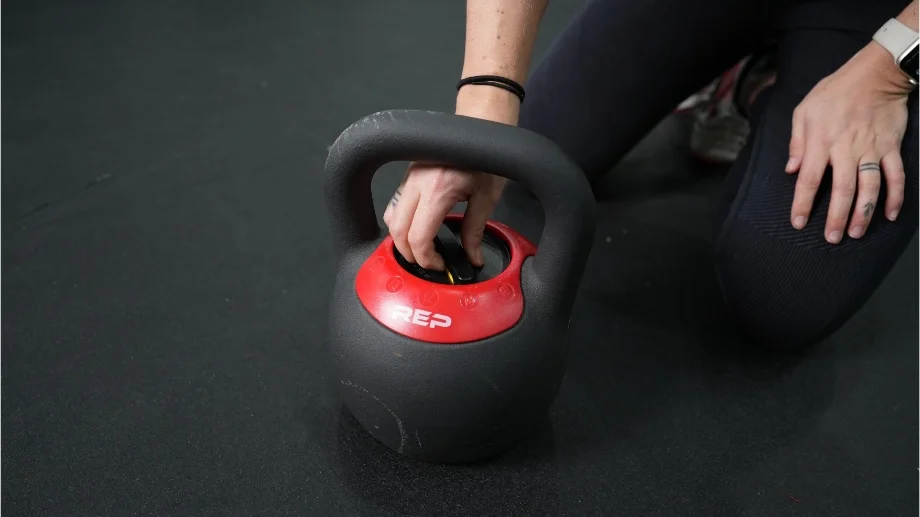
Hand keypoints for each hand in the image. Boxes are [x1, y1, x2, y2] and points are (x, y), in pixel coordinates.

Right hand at [383, 86, 519, 269]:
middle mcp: (416, 183)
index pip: (418, 236)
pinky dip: (400, 223)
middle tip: (429, 262)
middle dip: (409, 254)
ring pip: (391, 218)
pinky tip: (416, 229)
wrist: (479, 125)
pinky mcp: (407, 176)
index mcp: (438, 189)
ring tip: (421, 249)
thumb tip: (472, 257)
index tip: (440, 264)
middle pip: (397, 231)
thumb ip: (475, 230)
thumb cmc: (487, 156)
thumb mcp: (487, 196)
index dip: (426, 258)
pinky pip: (395, 205)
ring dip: (401, 239)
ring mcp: (408, 178)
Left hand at [787, 42, 913, 243]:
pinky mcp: (890, 147)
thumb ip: (796, 141)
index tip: (798, 222)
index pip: (808, 179)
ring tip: (856, 232)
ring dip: (864, 213)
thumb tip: (790, 169)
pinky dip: (895, 196)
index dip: (802, 203)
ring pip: (869, 187)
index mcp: (820, 141)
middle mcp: (845, 149)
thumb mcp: (804, 110)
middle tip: (832, 238)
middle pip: (841, 190)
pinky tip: (890, 214)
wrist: (875, 73)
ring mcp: (870, 149)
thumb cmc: (835, 91)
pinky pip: (896, 176)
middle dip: (836, 217)